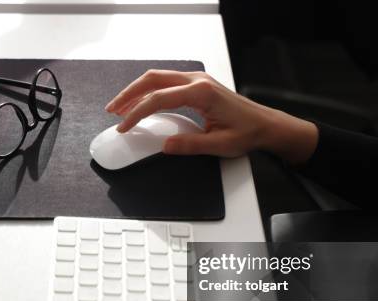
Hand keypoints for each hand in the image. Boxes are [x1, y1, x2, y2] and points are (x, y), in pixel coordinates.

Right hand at [105, 70, 317, 164]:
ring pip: (157, 77)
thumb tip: (164, 146)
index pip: (159, 99)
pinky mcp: (197, 85)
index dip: (137, 113)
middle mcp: (197, 81)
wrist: (265, 125)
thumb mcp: (219, 145)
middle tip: (112, 110)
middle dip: (129, 94)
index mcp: (201, 93)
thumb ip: (189, 145)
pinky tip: (141, 102)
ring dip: (136, 90)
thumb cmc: (247, 132)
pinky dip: (149, 91)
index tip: (124, 127)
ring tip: (120, 107)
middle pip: (152, 79)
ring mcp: (197, 80)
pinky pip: (166, 82)